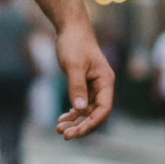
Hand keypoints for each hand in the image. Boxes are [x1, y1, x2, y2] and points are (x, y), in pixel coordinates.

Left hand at [54, 22, 113, 139]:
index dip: (91, 124)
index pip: (103, 110)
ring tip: (59, 129)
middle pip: (95, 114)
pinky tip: (62, 119)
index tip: (75, 132)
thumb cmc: (74, 44)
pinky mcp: (84, 85)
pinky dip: (72, 113)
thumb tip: (79, 109)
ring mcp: (94, 87)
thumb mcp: (73, 65)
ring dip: (75, 121)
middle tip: (64, 134)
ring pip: (87, 111)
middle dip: (81, 126)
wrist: (71, 29)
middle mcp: (102, 86)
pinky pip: (81, 104)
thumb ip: (76, 86)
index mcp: (105, 82)